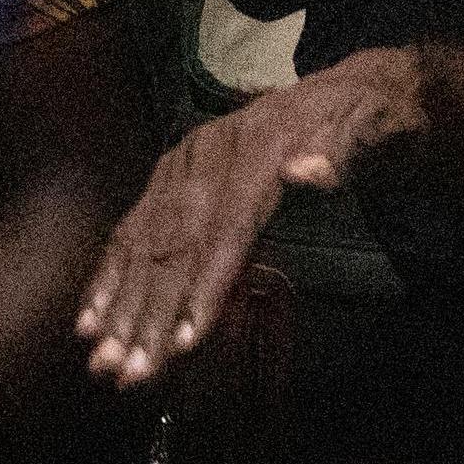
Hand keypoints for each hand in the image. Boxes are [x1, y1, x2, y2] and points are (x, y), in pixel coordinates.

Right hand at [77, 46, 423, 386]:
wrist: (355, 89)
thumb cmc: (367, 120)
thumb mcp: (372, 126)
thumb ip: (341, 149)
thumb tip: (309, 171)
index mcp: (258, 145)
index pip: (228, 226)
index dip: (205, 284)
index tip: (185, 340)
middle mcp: (210, 155)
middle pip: (176, 243)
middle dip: (149, 313)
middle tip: (130, 373)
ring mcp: (186, 165)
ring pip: (147, 242)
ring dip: (121, 307)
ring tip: (102, 362)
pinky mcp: (174, 175)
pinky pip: (134, 229)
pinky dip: (110, 277)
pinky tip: (91, 319)